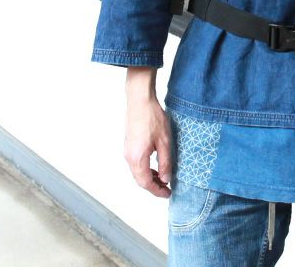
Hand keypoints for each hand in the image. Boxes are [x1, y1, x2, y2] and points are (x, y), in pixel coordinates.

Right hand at [123, 67, 172, 197]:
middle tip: (166, 188)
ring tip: (163, 177)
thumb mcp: (164, 141)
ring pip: (137, 171)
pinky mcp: (129, 144)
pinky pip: (136, 162)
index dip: (157, 191)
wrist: (140, 100)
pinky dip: (145, 168)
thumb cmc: (152, 118)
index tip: (167, 194)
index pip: (146, 183)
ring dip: (149, 177)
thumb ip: (165, 162)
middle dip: (153, 186)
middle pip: (139, 179)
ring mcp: (127, 150)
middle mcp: (129, 157)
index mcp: (137, 158)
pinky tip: (154, 164)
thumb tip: (165, 179)